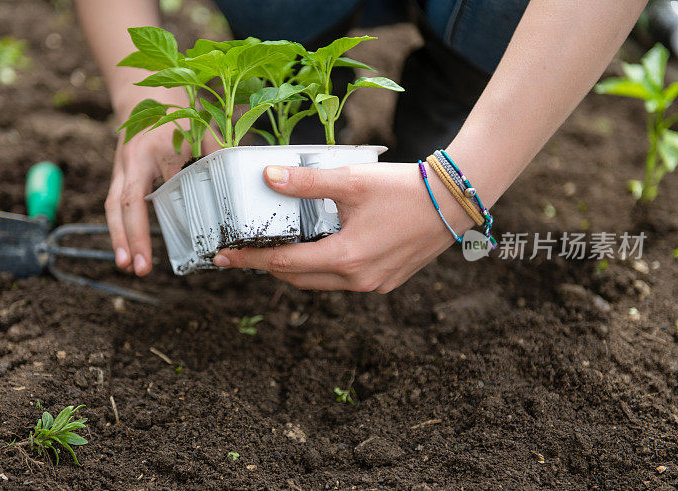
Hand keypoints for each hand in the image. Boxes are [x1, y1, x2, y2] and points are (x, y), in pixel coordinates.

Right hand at [106, 90, 219, 275]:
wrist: (144, 92)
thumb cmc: (178, 112)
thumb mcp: (200, 127)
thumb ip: (219, 152)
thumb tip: (245, 176)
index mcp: (154, 149)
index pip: (158, 188)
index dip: (157, 218)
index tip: (176, 239)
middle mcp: (132, 161)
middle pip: (125, 204)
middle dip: (131, 237)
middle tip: (138, 268)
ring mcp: (121, 168)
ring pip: (113, 207)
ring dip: (119, 239)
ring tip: (127, 267)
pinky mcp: (118, 174)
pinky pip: (114, 205)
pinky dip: (119, 230)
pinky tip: (127, 253)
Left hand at [212, 163, 475, 291]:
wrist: (455, 201)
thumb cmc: (404, 188)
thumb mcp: (350, 180)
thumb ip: (306, 182)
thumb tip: (267, 177)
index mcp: (345, 258)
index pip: (283, 264)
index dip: (250, 260)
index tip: (223, 257)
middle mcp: (358, 280)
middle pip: (299, 279)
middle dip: (270, 267)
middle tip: (246, 252)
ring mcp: (374, 284)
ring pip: (321, 283)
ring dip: (297, 269)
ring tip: (278, 249)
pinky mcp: (387, 281)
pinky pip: (343, 281)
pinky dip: (324, 269)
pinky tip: (319, 249)